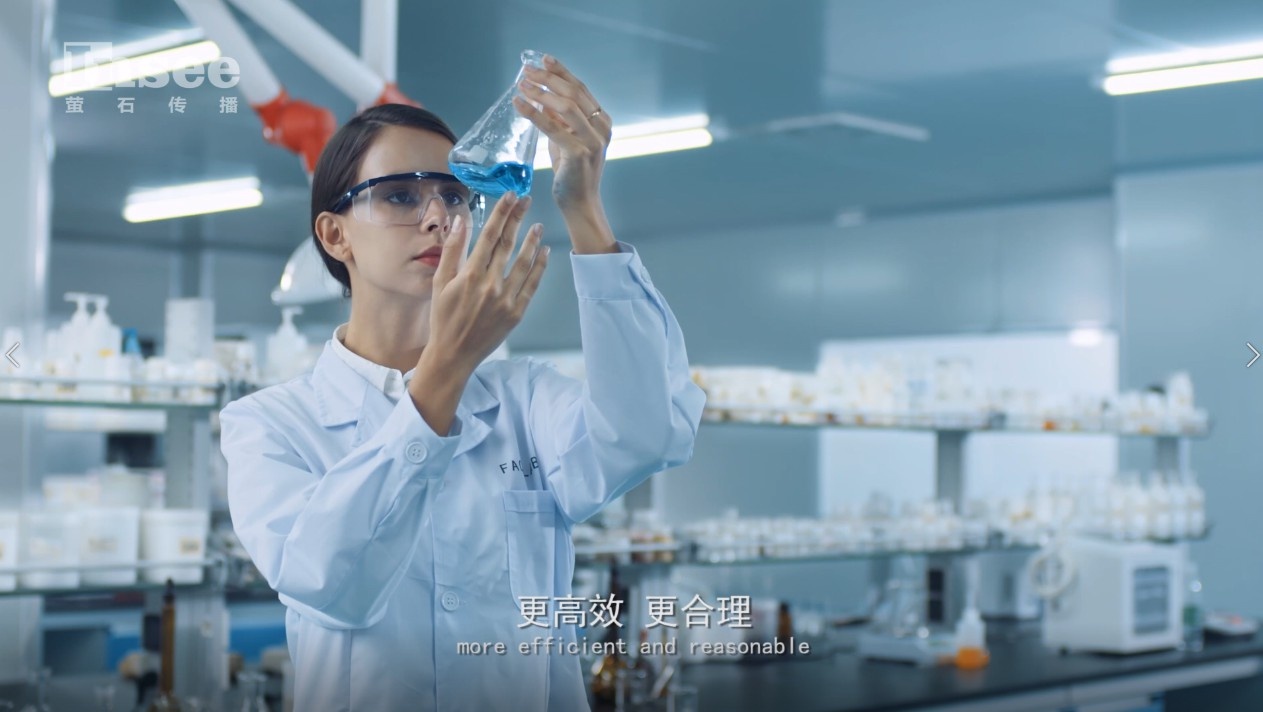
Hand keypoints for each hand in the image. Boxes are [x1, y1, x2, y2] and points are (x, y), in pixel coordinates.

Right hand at [424, 193, 549, 375]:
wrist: (454, 354)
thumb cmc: (443, 317)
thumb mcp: (440, 282)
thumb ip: (451, 251)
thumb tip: (459, 221)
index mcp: (469, 275)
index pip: (488, 236)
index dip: (501, 214)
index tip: (510, 197)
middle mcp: (490, 285)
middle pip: (507, 244)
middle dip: (518, 219)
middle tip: (527, 201)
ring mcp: (505, 300)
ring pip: (523, 263)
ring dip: (532, 242)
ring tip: (539, 226)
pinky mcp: (516, 313)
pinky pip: (531, 286)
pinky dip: (540, 268)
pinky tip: (544, 253)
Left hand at [513, 55, 611, 211]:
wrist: (580, 203)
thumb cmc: (573, 173)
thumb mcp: (566, 139)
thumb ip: (559, 120)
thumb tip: (542, 99)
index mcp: (602, 121)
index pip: (580, 88)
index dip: (561, 72)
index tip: (543, 59)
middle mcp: (602, 128)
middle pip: (574, 92)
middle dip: (548, 77)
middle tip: (527, 70)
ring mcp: (593, 140)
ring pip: (566, 105)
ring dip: (540, 92)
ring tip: (522, 85)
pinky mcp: (579, 153)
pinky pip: (553, 127)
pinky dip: (534, 113)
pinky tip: (519, 104)